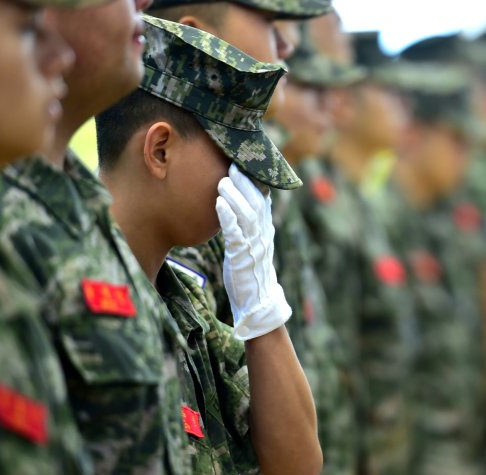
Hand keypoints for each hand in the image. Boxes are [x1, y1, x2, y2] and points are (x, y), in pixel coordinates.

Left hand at [216, 166, 290, 339]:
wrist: (258, 301)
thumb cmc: (251, 270)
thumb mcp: (252, 243)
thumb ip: (248, 224)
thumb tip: (241, 203)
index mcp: (265, 229)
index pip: (263, 198)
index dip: (255, 180)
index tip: (243, 162)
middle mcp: (263, 234)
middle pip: (257, 202)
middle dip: (245, 182)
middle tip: (232, 164)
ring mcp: (254, 245)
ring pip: (247, 214)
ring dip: (235, 196)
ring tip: (222, 181)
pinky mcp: (243, 256)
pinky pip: (236, 233)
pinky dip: (228, 217)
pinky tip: (219, 204)